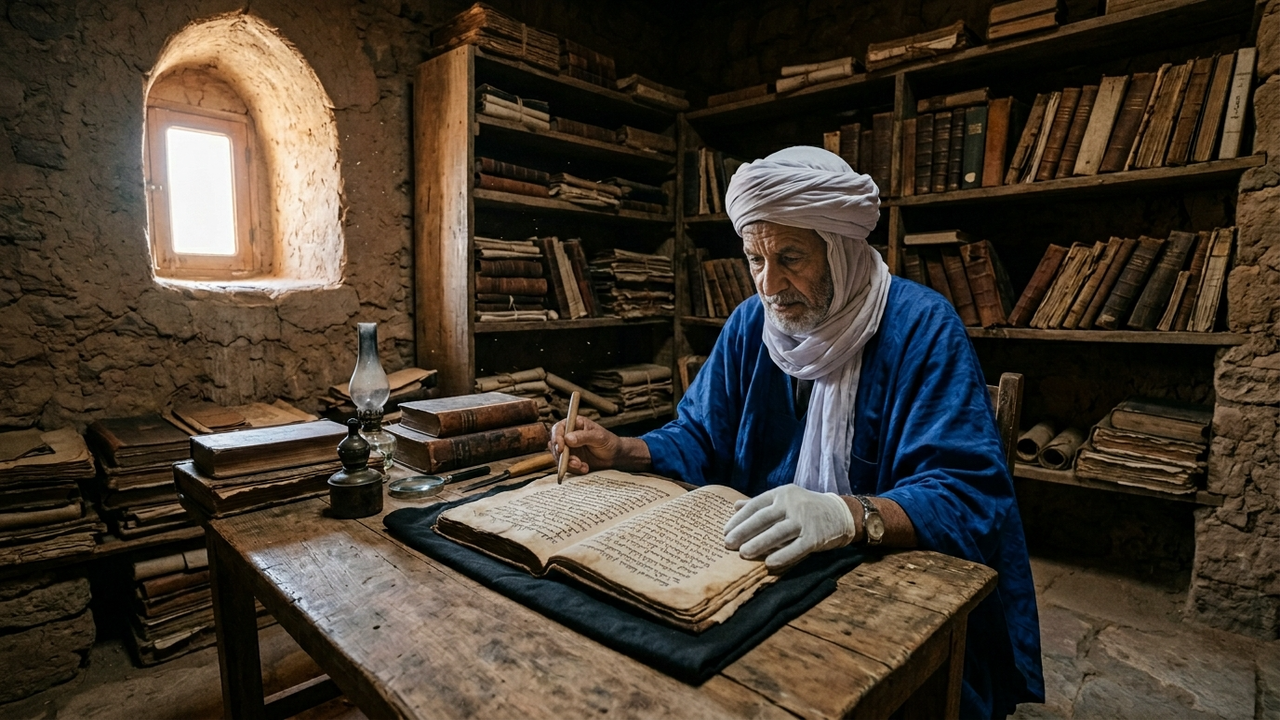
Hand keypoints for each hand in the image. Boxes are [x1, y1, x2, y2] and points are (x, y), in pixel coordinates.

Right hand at [548, 416, 625, 474]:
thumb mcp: (598, 437)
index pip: (558, 429)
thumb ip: (583, 437)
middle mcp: (568, 435)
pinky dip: (574, 469)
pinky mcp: (570, 459)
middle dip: (562, 455)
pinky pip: (565, 465)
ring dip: (568, 463)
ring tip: (581, 465)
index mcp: (574, 424)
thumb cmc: (608, 441)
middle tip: (574, 461)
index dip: (556, 438)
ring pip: (558, 456)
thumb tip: (567, 439)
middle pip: (554, 444)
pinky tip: (585, 468)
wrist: (614, 456)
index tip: (561, 448)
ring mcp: (568, 448)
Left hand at [724, 485, 856, 570]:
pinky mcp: (816, 536)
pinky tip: (769, 563)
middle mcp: (792, 504)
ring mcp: (805, 520)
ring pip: (778, 532)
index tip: (725, 531)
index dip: (739, 519)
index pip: (755, 505)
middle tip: (728, 544)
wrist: (841, 514)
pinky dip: (783, 555)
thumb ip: (761, 504)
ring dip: (759, 543)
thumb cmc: (806, 508)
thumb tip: (735, 506)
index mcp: (781, 493)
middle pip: (763, 518)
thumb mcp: (784, 500)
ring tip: (743, 553)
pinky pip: (797, 547)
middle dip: (744, 531)